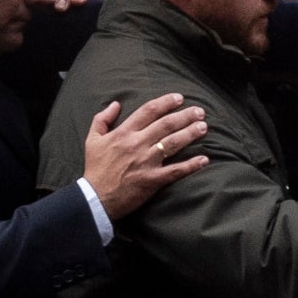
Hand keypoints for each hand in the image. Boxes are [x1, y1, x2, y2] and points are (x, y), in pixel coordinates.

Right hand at [81, 92, 212, 217]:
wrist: (95, 199)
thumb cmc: (95, 169)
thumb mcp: (92, 139)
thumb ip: (102, 119)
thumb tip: (115, 104)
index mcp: (124, 133)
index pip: (148, 111)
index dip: (166, 102)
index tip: (179, 98)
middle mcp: (137, 144)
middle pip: (166, 124)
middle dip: (185, 116)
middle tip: (200, 111)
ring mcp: (146, 162)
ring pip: (173, 143)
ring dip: (190, 133)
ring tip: (203, 127)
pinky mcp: (152, 180)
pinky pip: (175, 171)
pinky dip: (191, 165)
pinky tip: (204, 159)